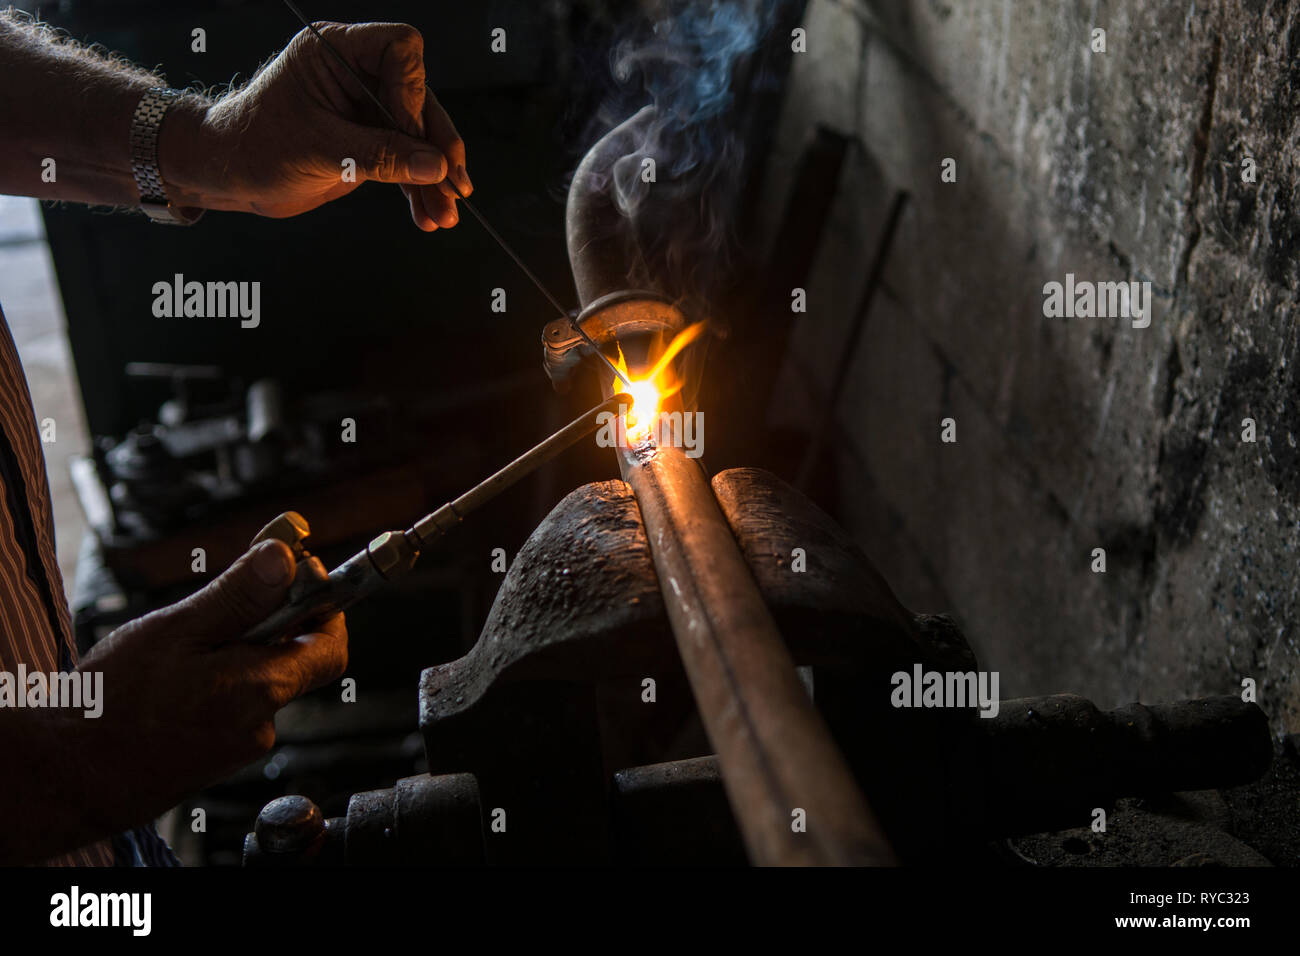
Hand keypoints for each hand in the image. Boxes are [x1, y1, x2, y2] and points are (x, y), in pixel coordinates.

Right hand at [75, 540, 346, 824]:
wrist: (65, 777)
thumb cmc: (111, 703)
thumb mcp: (175, 631)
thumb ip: (238, 595)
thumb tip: (286, 557)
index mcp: (262, 689)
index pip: (331, 647)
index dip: (324, 610)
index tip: (300, 582)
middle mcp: (261, 725)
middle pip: (292, 663)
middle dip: (264, 629)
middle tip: (220, 609)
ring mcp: (239, 748)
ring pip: (257, 684)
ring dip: (232, 658)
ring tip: (178, 653)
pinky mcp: (215, 760)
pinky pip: (232, 709)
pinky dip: (214, 687)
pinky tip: (170, 685)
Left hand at [165, 22, 471, 228]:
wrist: (232, 175)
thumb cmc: (255, 145)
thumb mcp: (320, 150)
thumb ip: (380, 156)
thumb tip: (435, 166)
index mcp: (336, 52)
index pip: (399, 49)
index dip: (412, 91)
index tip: (410, 132)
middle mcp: (356, 75)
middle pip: (419, 98)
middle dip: (437, 146)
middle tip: (453, 185)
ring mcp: (366, 110)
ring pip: (419, 137)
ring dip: (434, 178)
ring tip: (444, 213)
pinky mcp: (370, 142)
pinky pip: (406, 162)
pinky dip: (418, 189)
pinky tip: (426, 214)